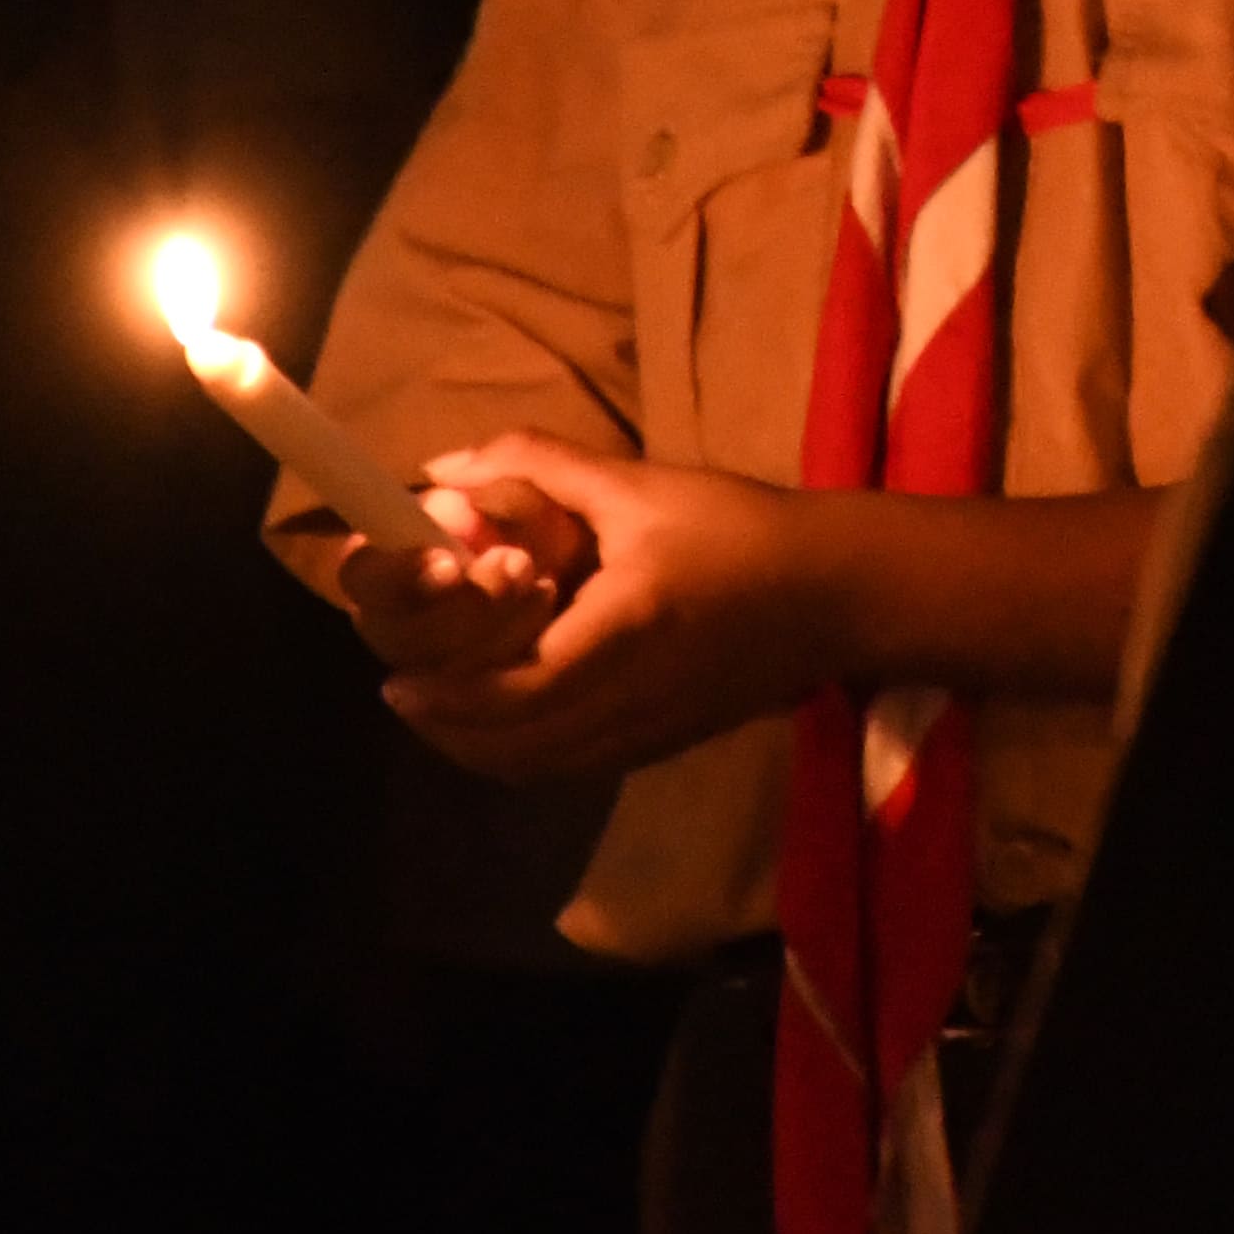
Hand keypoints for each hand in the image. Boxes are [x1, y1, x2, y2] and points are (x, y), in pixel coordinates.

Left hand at [378, 434, 843, 784]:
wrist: (836, 594)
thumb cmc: (739, 530)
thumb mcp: (640, 484)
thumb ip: (540, 465)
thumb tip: (445, 467)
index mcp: (620, 633)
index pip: (512, 692)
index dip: (447, 696)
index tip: (397, 678)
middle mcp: (629, 698)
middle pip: (512, 746)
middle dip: (447, 728)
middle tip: (406, 694)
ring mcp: (647, 732)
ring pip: (538, 768)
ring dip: (479, 749)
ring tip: (443, 713)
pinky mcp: (663, 745)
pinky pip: (571, 768)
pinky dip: (523, 756)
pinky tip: (508, 722)